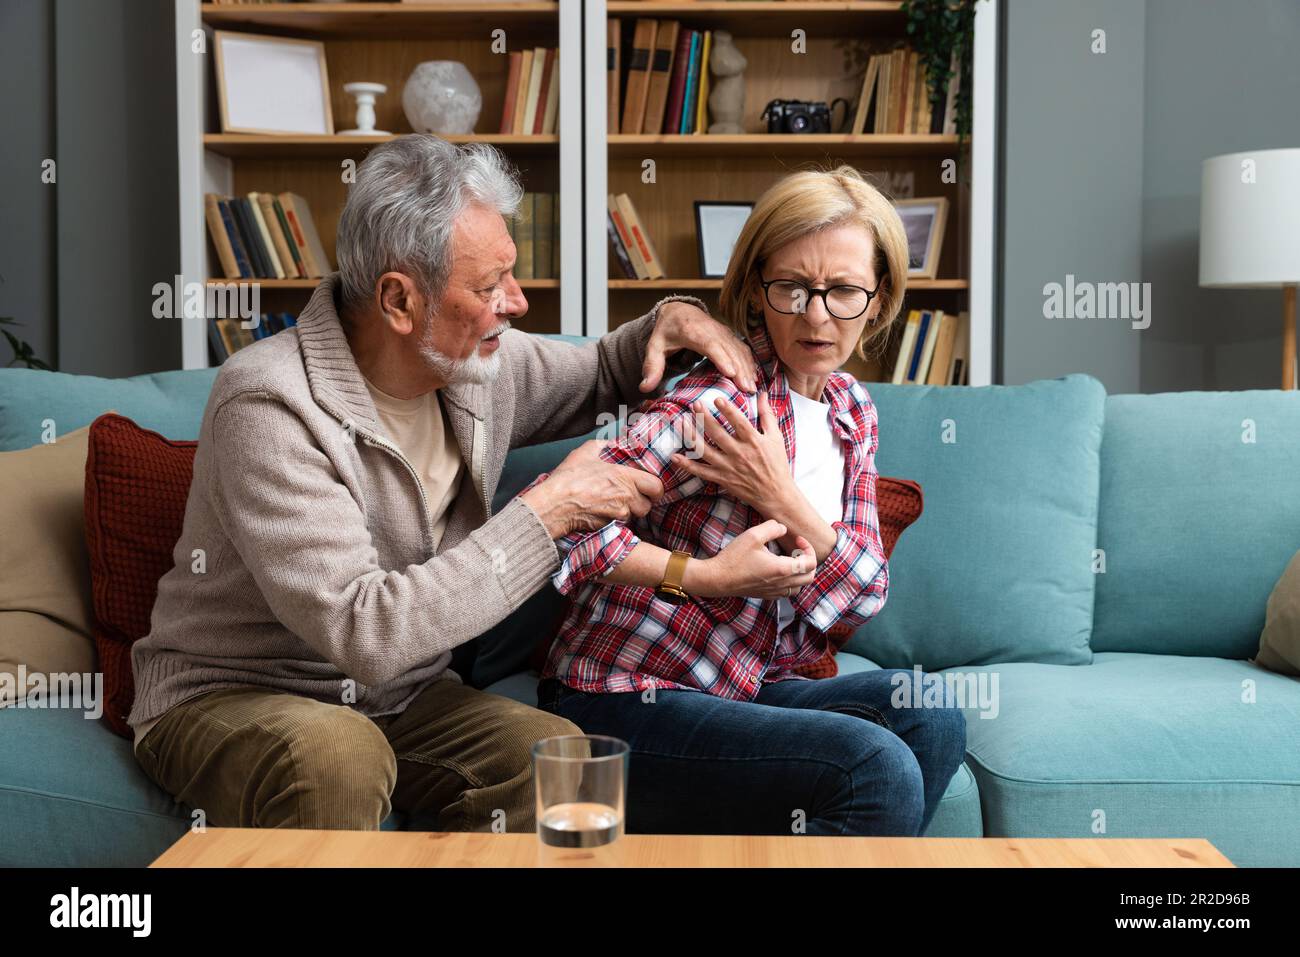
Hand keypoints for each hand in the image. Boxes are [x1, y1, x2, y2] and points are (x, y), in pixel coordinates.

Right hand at [518, 440, 664, 538]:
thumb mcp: (587, 452)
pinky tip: (603, 511)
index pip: (656, 487)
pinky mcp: (609, 526)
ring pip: (634, 516)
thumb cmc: (569, 478)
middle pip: (647, 505)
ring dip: (628, 511)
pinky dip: (615, 519)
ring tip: (614, 503)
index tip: (648, 487)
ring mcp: (618, 514)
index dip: (654, 488)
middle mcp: (626, 497)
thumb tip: (611, 443)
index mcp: (625, 477)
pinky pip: (620, 524)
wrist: (554, 504)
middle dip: (641, 502)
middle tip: (630, 496)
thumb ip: (604, 445)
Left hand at [640, 301, 756, 393]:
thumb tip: (644, 387)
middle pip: (729, 350)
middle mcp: (712, 330)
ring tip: (752, 388)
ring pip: (739, 350)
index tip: (731, 373)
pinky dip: (749, 362)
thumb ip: (651, 366)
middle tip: (746, 389)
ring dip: (747, 368)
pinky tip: (753, 378)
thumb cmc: (666, 331)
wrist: (679, 311)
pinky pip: (742, 349)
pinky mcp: (729, 336)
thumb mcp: (654, 346)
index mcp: (693, 331)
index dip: (721, 358)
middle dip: (740, 369)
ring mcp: (723, 332)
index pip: (710, 344)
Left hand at [672, 392, 838, 561]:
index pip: (739, 423)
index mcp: (753, 442)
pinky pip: (701, 472)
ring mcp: (728, 467)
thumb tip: (762, 393)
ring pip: (706, 451)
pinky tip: (675, 456)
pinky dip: (687, 465)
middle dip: (705, 418)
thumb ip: (767, 414)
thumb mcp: (775, 437)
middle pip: (718, 434)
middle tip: (695, 405)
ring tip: (682, 422)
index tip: (717, 399)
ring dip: (692, 436)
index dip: (728, 410)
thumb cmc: (777, 464)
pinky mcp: (721, 478)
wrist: (775, 494)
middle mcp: (740, 454)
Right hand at [684, 520, 815, 598]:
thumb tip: (783, 529)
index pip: (811, 563)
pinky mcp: (767, 595)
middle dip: (808, 560)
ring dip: (800, 572)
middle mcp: (782, 583)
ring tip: (789, 560)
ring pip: (800, 586)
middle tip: (796, 550)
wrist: (717, 578)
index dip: (808, 548)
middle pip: (810, 576)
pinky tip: (778, 570)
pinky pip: (788, 591)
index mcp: (782, 569)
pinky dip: (791, 581)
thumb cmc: (734, 558)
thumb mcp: (752, 535)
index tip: (797, 539)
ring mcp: (775, 592)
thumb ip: (772, 528)